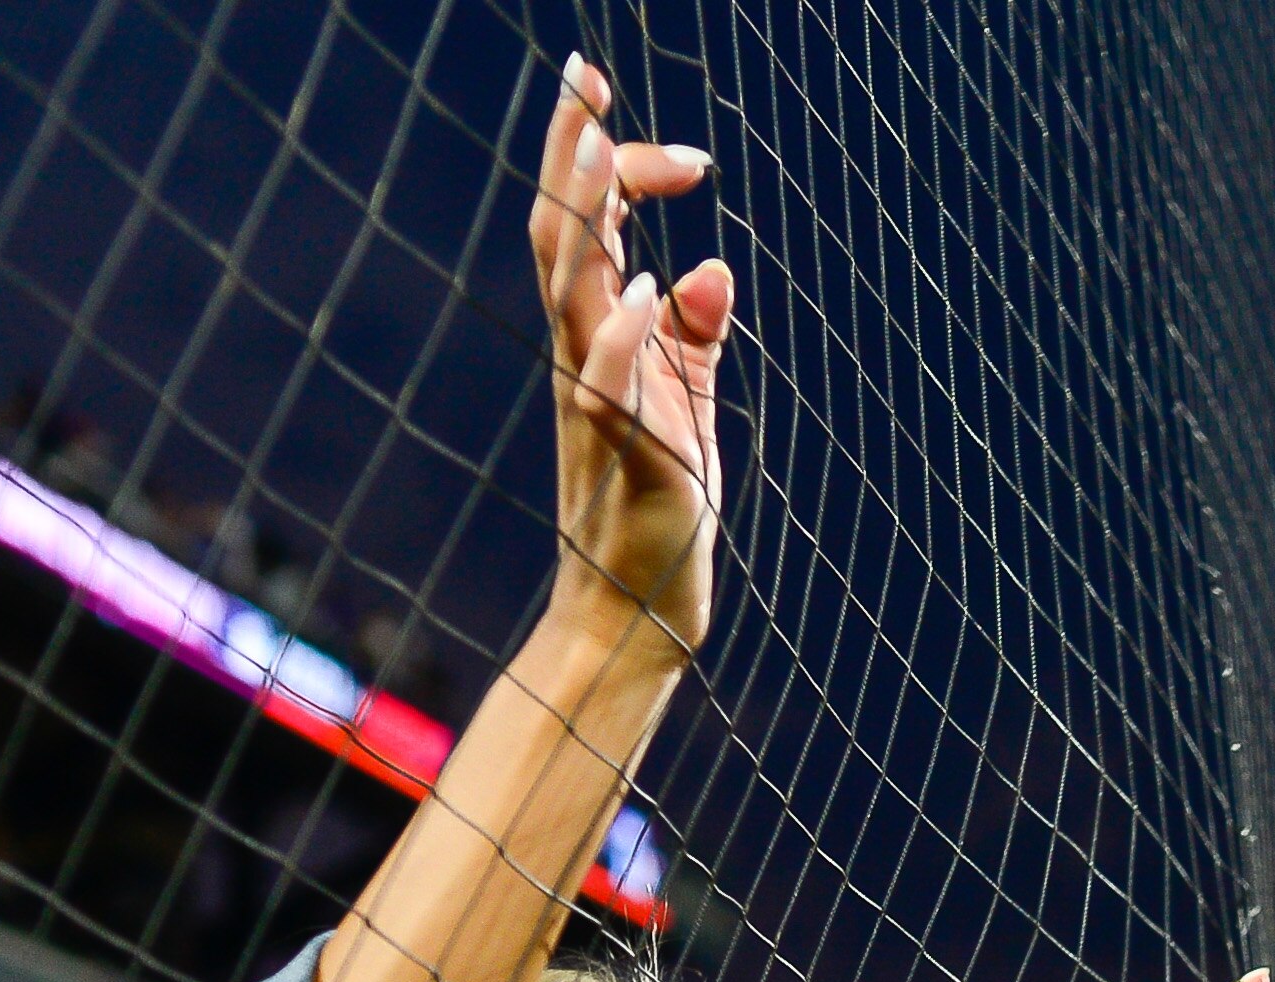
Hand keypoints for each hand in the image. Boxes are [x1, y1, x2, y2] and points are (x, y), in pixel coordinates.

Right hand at [529, 57, 728, 653]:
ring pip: (573, 296)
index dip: (606, 170)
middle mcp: (582, 360)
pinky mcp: (625, 454)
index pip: (589, 232)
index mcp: (597, 342)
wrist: (636, 610)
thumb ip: (695, 339)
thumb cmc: (656, 508)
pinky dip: (623, 337)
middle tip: (583, 78)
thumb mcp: (686, 406)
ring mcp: (595, 404)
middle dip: (572, 156)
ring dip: (586, 222)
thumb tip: (711, 267)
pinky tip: (649, 289)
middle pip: (562, 239)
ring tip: (602, 151)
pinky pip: (609, 387)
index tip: (652, 132)